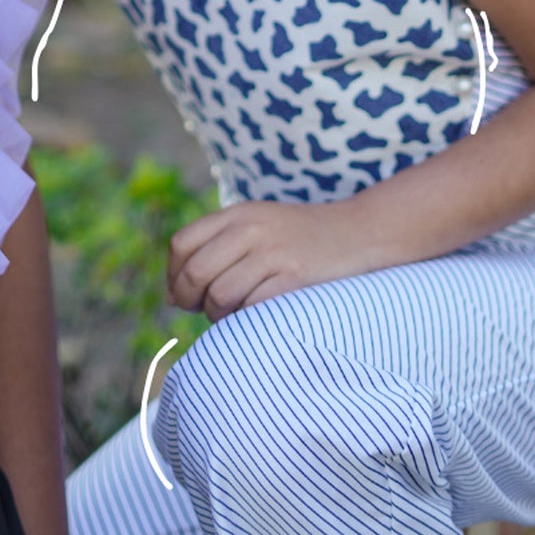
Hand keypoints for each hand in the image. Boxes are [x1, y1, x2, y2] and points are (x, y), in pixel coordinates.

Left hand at [167, 197, 361, 319]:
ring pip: (219, 295)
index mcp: (237, 214)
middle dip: (190, 300)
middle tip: (203, 311)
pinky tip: (257, 317)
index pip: (181, 244)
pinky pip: (251, 307)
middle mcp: (250, 228)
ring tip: (235, 314)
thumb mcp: (258, 227)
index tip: (182, 295)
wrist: (362, 232)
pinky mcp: (295, 277)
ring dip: (219, 316)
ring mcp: (273, 252)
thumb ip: (216, 250)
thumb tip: (172, 297)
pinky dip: (247, 320)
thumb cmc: (303, 238)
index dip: (173, 275)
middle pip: (195, 272)